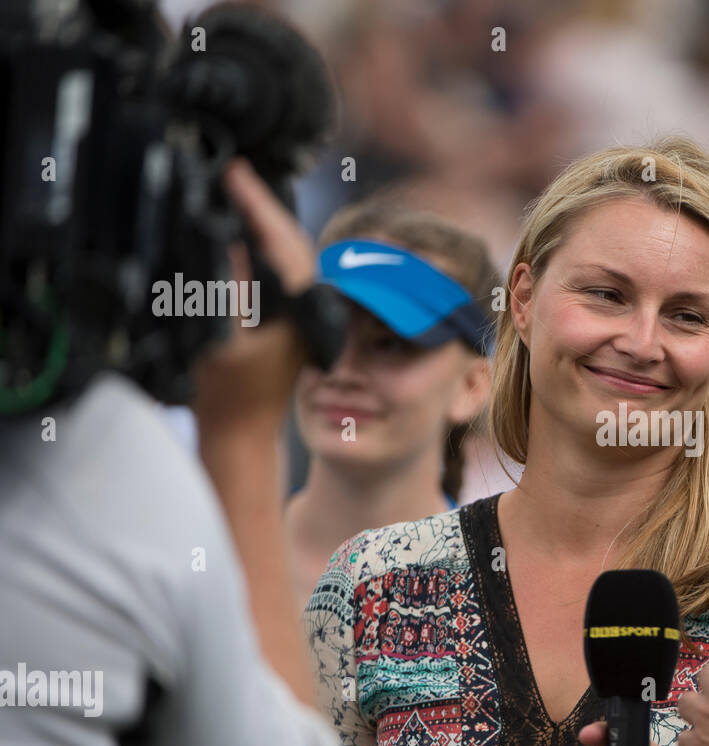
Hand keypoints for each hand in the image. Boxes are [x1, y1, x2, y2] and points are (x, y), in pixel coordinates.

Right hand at [191, 158, 314, 436]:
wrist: (239, 432)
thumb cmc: (228, 393)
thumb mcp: (219, 337)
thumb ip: (226, 287)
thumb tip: (228, 237)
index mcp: (302, 308)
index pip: (283, 241)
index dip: (258, 203)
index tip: (236, 172)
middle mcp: (310, 307)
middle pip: (289, 242)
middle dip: (261, 206)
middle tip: (233, 172)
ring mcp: (301, 314)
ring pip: (285, 255)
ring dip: (261, 225)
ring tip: (235, 191)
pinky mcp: (288, 320)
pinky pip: (277, 272)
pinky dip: (259, 249)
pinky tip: (239, 232)